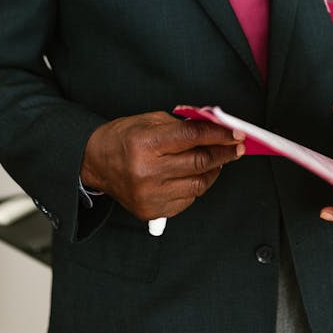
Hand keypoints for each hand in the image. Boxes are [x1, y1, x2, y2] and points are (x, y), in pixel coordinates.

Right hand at [80, 111, 244, 221]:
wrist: (94, 163)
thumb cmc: (123, 138)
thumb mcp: (150, 121)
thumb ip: (183, 125)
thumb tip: (216, 128)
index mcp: (145, 143)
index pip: (192, 137)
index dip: (219, 134)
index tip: (236, 133)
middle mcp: (147, 171)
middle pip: (199, 162)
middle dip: (224, 153)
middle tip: (237, 146)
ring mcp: (150, 194)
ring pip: (199, 184)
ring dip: (214, 170)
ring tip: (218, 160)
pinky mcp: (152, 211)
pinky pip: (188, 199)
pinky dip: (197, 186)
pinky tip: (196, 175)